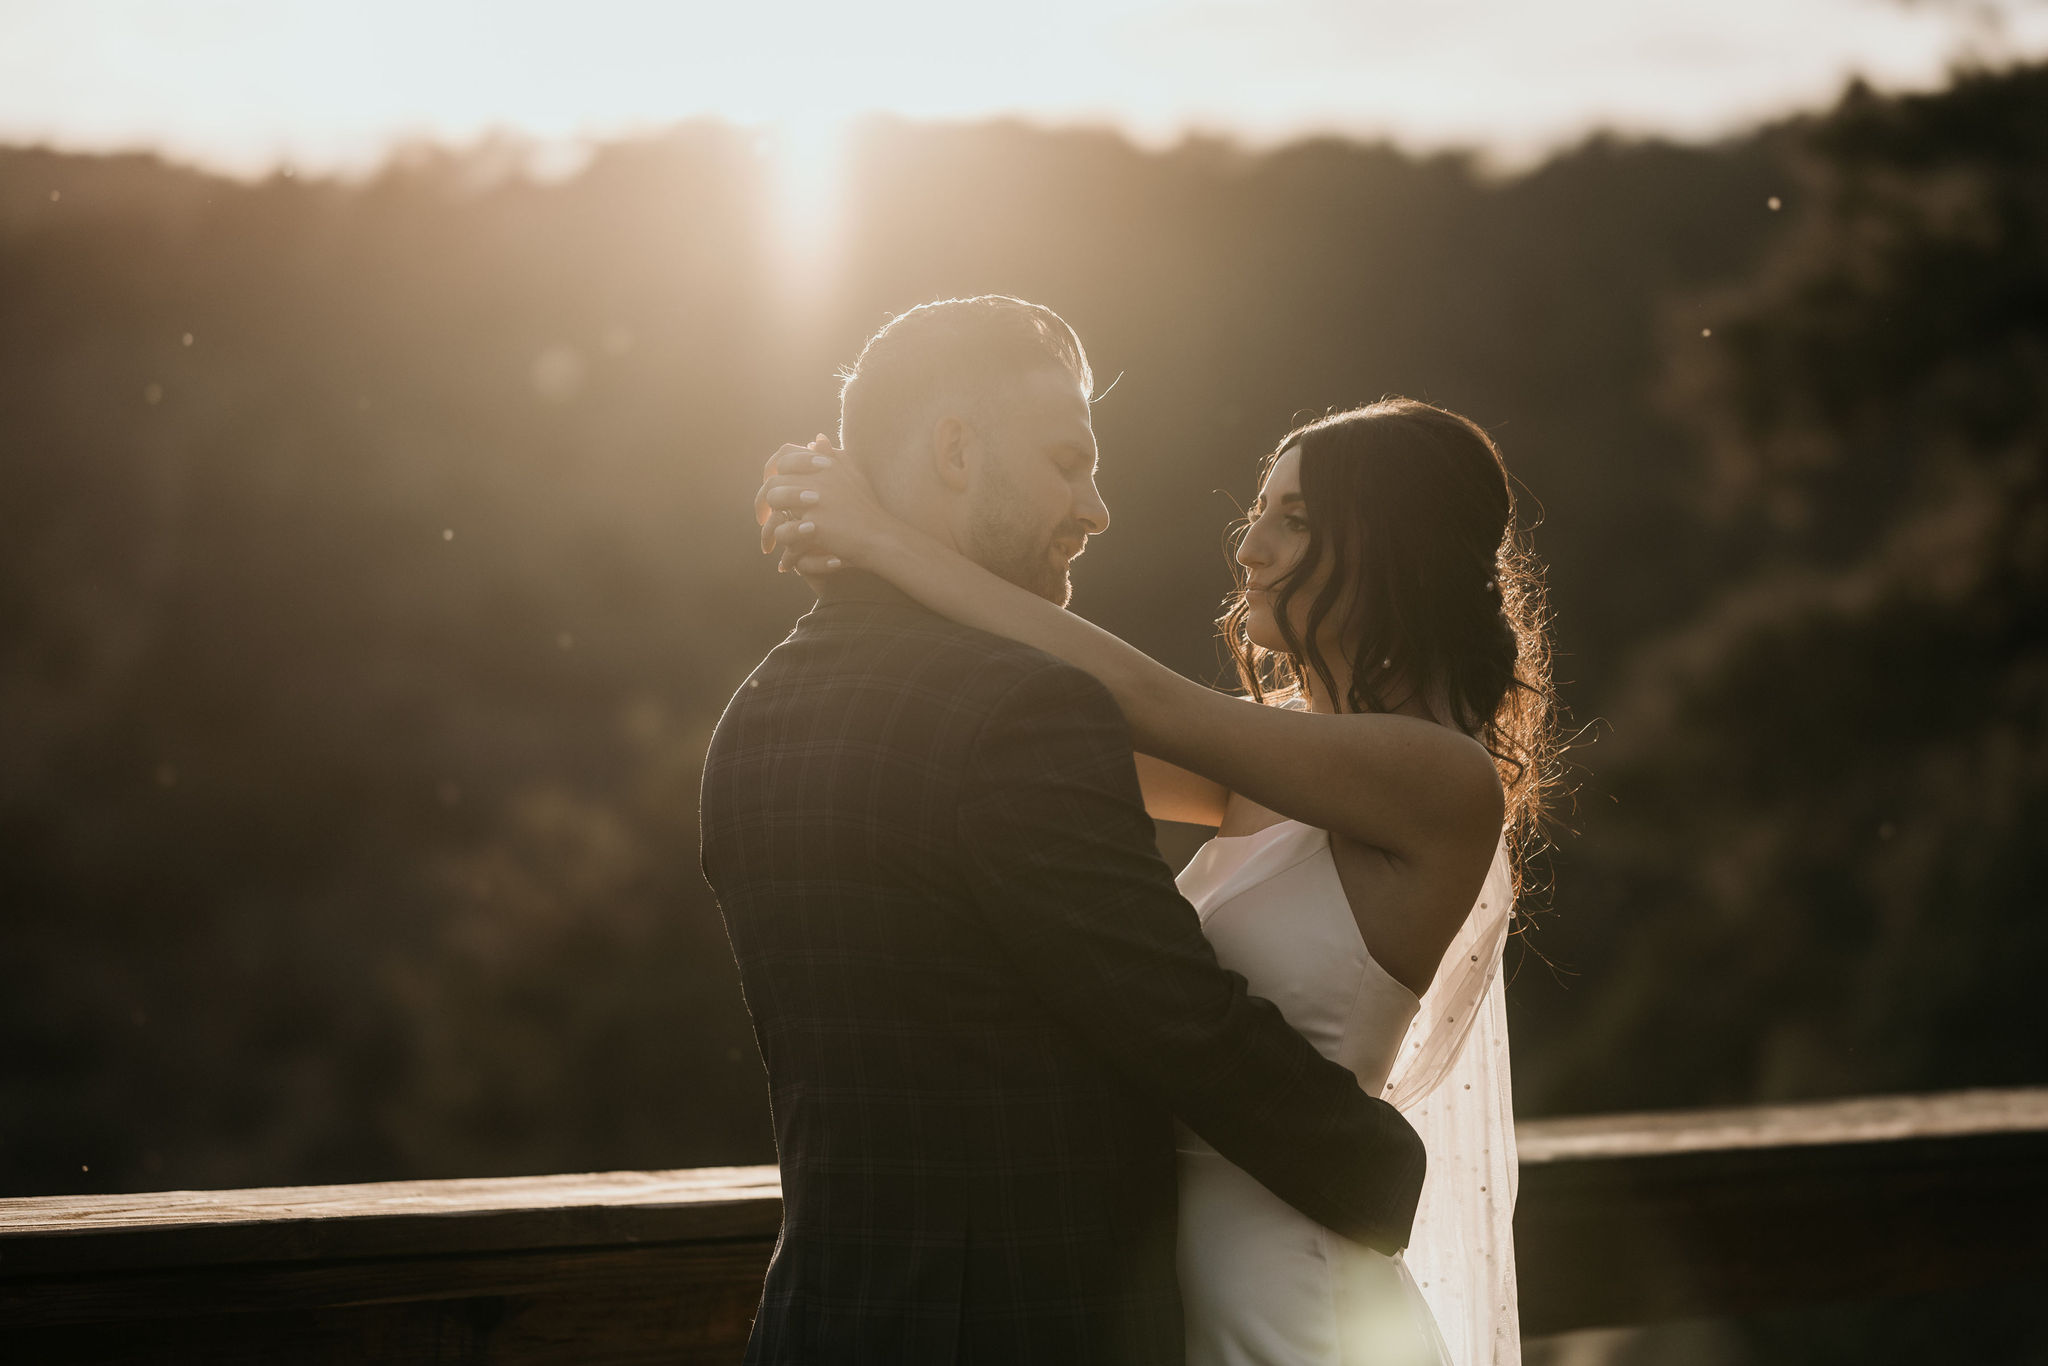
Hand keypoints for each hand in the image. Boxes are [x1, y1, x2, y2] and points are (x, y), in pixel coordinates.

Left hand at [754, 435, 889, 575]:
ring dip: (771, 521)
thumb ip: (833, 456)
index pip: (784, 456)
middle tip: (761, 518)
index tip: (769, 487)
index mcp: (823, 463)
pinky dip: (783, 544)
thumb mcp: (853, 475)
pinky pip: (783, 530)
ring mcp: (815, 498)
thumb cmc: (867, 508)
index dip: (772, 471)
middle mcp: (817, 475)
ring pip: (773, 500)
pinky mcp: (814, 523)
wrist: (882, 537)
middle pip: (775, 480)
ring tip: (771, 541)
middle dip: (763, 500)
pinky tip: (786, 561)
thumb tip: (815, 439)